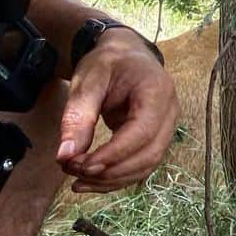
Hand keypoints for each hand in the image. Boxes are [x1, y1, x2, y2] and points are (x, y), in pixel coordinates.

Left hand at [55, 28, 178, 192]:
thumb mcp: (88, 81)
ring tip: (78, 181)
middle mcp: (170, 111)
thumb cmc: (108, 63)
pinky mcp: (157, 138)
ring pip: (147, 165)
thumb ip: (78, 117)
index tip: (81, 165)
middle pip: (149, 154)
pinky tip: (91, 181)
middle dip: (111, 171)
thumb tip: (65, 156)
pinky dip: (117, 177)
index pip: (142, 132)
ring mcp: (168, 127)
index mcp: (157, 91)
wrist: (125, 55)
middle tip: (74, 171)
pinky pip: (142, 164)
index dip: (114, 154)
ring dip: (113, 179)